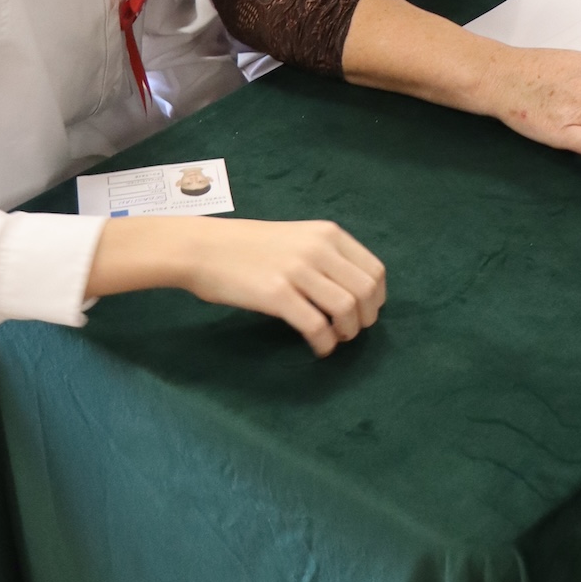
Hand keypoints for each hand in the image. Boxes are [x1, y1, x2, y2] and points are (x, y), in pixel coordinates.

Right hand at [92, 216, 385, 357]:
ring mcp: (298, 270)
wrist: (203, 248)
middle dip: (365, 319)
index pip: (374, 270)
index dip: (376, 299)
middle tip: (351, 332)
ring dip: (347, 332)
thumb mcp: (296, 238)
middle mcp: (319, 248)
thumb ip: (325, 256)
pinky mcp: (277, 294)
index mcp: (328, 233)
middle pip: (366, 292)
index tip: (366, 313)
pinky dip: (324, 343)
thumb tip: (353, 289)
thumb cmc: (247, 246)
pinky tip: (318, 348)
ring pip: (346, 309)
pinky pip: (316, 325)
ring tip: (334, 340)